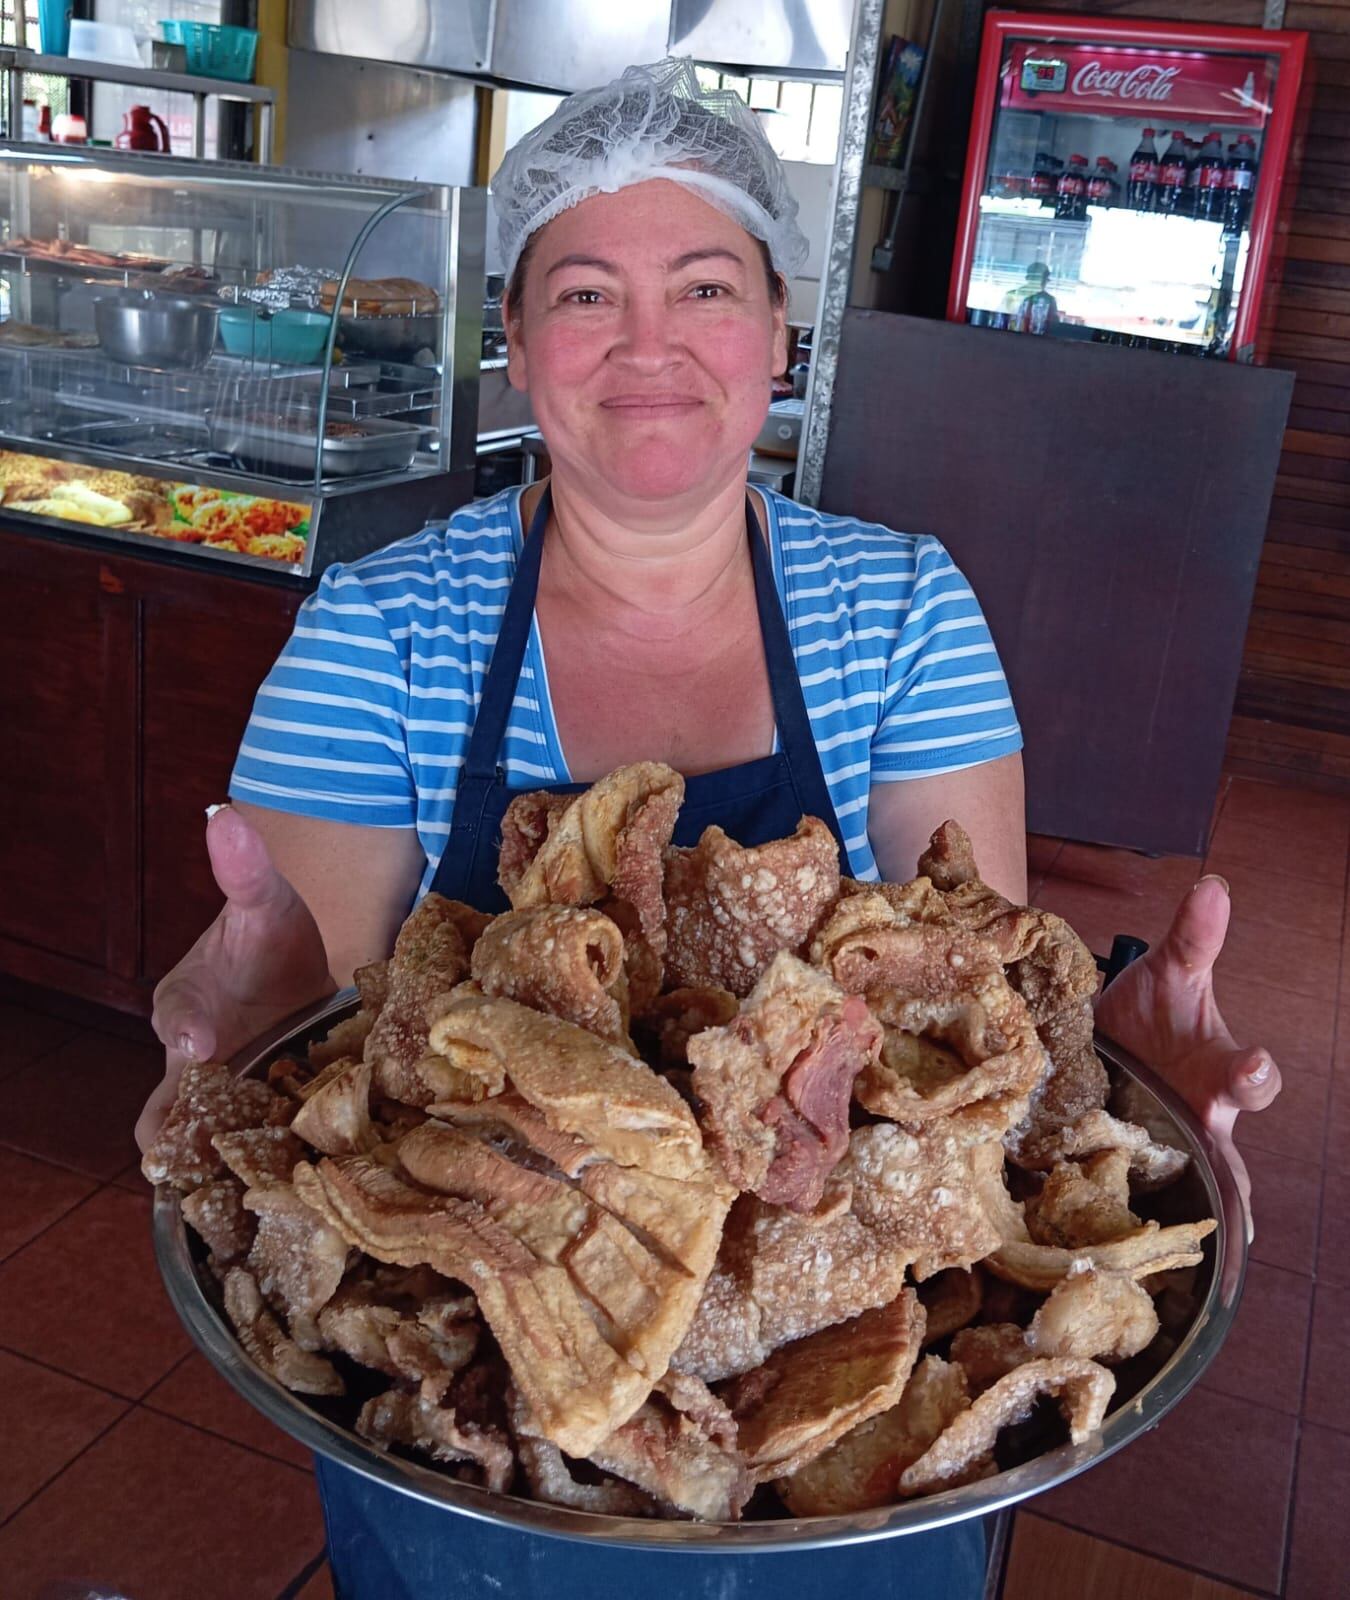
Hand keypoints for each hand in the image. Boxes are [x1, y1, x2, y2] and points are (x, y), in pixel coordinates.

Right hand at [135, 806, 334, 1152]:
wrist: (303, 971)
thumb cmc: (269, 938)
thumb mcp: (263, 901)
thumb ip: (244, 868)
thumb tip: (222, 816)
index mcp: (185, 1004)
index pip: (174, 1018)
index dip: (186, 1029)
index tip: (201, 1039)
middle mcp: (198, 1062)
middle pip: (171, 1111)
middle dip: (190, 1130)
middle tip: (225, 1141)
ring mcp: (234, 1095)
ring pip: (212, 1143)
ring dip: (237, 1154)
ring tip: (275, 1167)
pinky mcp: (272, 1118)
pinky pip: (263, 1150)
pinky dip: (281, 1161)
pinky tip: (315, 1172)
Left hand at [1093, 874, 1280, 1241]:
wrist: (1107, 1041)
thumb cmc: (1151, 1012)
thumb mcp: (1169, 973)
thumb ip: (1194, 937)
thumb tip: (1213, 885)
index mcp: (1218, 1069)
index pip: (1250, 1077)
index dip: (1253, 1074)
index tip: (1251, 1067)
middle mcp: (1200, 1118)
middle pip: (1225, 1155)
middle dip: (1225, 1173)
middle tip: (1236, 1214)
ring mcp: (1166, 1147)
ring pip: (1183, 1188)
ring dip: (1177, 1208)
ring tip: (1186, 1256)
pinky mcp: (1126, 1163)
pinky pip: (1134, 1200)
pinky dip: (1131, 1221)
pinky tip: (1125, 1257)